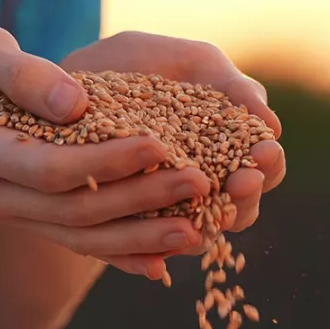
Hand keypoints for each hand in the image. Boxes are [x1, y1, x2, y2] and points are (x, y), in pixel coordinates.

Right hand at [0, 18, 212, 275]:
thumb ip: (18, 72)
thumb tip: (76, 101)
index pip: (47, 168)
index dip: (105, 162)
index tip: (160, 144)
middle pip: (72, 212)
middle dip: (139, 201)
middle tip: (200, 182)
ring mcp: (7, 212)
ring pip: (79, 238)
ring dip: (140, 238)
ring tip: (201, 231)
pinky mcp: (26, 216)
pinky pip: (76, 242)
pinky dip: (121, 254)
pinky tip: (168, 259)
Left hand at [54, 31, 285, 274]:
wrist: (57, 85)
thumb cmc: (135, 65)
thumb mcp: (188, 63)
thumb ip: (231, 87)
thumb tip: (272, 124)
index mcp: (226, 148)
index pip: (262, 167)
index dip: (268, 164)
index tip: (263, 152)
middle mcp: (200, 187)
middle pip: (238, 209)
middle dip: (245, 198)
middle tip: (242, 182)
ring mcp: (162, 211)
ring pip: (196, 237)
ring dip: (206, 231)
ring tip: (204, 220)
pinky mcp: (121, 229)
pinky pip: (138, 254)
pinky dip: (148, 259)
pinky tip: (157, 265)